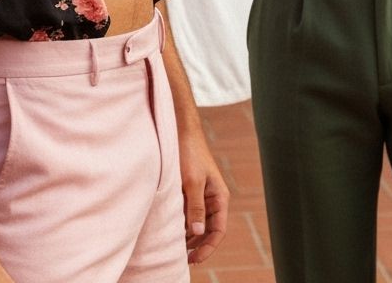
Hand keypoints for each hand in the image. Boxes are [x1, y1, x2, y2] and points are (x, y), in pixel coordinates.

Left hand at [178, 125, 229, 263]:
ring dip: (189, 235)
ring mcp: (201, 196)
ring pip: (198, 223)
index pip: (219, 230)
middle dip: (198, 244)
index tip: (195, 259)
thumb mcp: (192, 181)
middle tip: (183, 258)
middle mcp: (212, 199)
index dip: (209, 247)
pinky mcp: (189, 191)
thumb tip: (198, 232)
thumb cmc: (190, 153)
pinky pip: (188, 213)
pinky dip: (182, 223)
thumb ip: (196, 207)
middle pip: (209, 230)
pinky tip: (172, 230)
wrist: (181, 131)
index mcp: (219, 197)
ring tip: (176, 247)